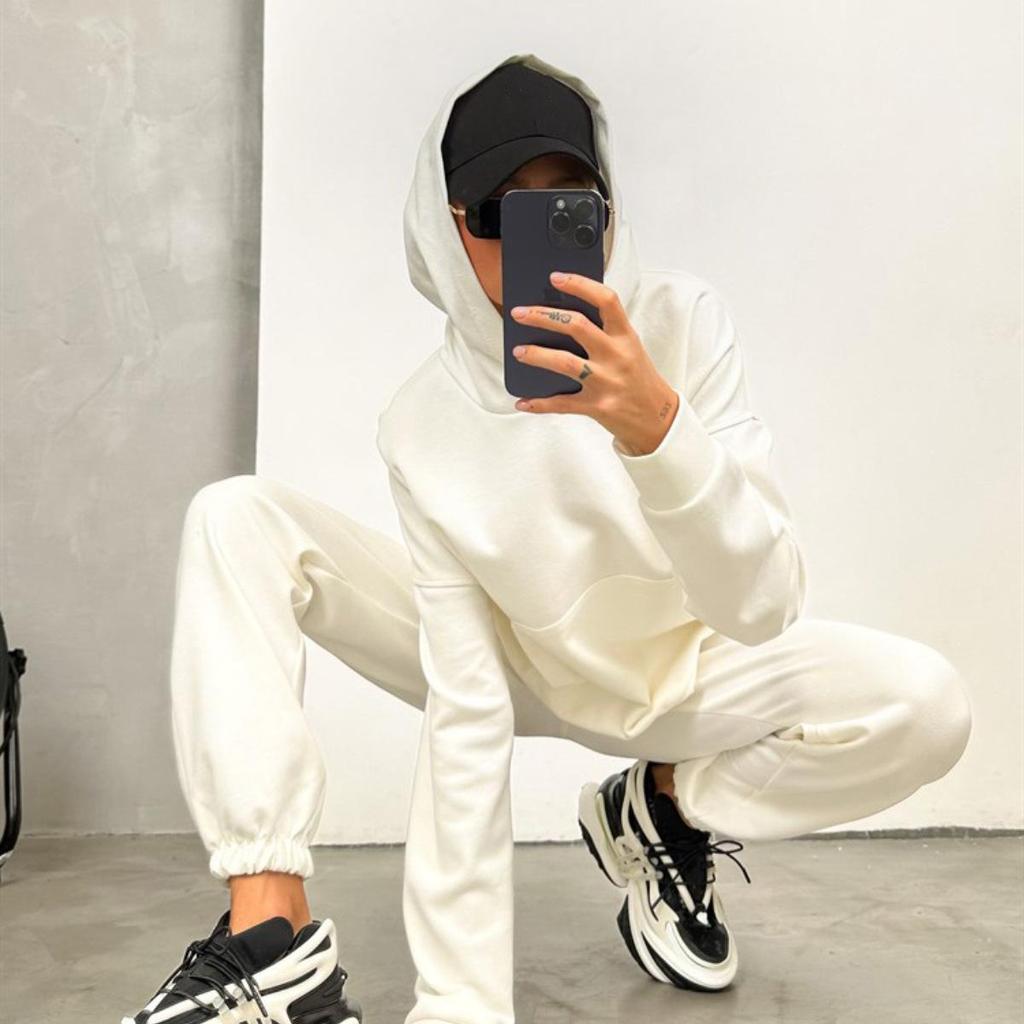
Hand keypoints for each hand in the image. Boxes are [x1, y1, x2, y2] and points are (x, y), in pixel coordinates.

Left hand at [509, 271, 679, 454]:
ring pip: (565, 362)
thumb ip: (605, 332)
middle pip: (576, 325)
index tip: (555, 278)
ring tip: (518, 351)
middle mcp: (616, 356)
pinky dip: (539, 403)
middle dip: (543, 316)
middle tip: (519, 313)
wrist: (657, 418)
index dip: (579, 285)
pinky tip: (523, 401)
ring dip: (536, 355)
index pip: (606, 300)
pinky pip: (562, 404)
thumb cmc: (638, 378)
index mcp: (625, 337)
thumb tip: (562, 317)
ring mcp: (606, 382)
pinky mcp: (597, 407)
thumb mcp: (629, 348)